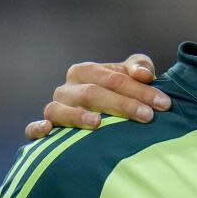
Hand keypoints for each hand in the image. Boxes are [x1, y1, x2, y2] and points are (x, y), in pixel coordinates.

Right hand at [25, 54, 169, 139]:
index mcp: (86, 71)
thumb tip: (144, 75)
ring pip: (62, 110)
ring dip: (79, 116)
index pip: (115, 78)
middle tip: (147, 117)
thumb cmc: (120, 91)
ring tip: (98, 123)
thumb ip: (140, 68)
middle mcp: (67, 88)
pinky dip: (37, 128)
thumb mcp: (132, 75)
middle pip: (93, 93)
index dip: (141, 90)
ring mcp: (54, 108)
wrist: (101, 112)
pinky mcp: (45, 128)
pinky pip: (32, 128)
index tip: (164, 104)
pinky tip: (48, 130)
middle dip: (122, 104)